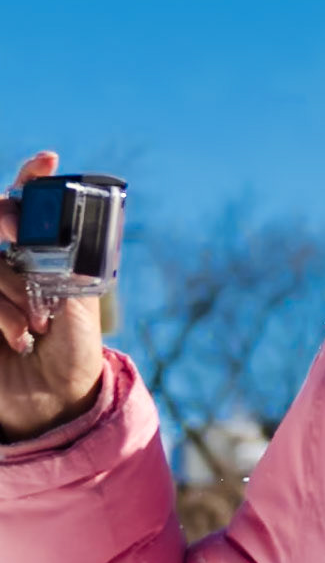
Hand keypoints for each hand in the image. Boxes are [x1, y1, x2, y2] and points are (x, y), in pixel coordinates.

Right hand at [0, 152, 104, 440]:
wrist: (48, 403)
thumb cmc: (70, 355)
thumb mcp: (79, 313)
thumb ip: (69, 275)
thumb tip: (59, 245)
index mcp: (38, 255)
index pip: (28, 204)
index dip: (33, 179)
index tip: (49, 160)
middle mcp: (5, 262)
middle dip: (6, 221)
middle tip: (20, 235)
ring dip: (8, 290)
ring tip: (34, 325)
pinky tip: (16, 337)